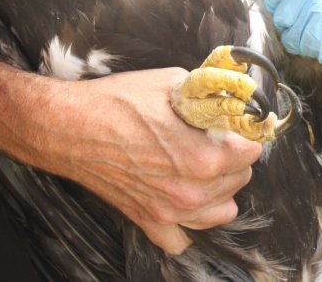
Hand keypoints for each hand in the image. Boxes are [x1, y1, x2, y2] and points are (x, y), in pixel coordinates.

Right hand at [36, 68, 261, 254]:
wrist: (70, 126)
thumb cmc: (116, 103)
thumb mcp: (172, 83)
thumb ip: (209, 94)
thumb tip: (231, 95)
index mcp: (202, 157)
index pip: (252, 151)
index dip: (244, 131)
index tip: (235, 124)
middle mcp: (190, 192)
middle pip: (241, 178)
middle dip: (232, 156)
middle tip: (214, 137)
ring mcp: (169, 212)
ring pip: (222, 210)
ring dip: (220, 188)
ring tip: (203, 166)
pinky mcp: (148, 221)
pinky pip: (183, 239)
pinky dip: (188, 222)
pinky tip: (183, 197)